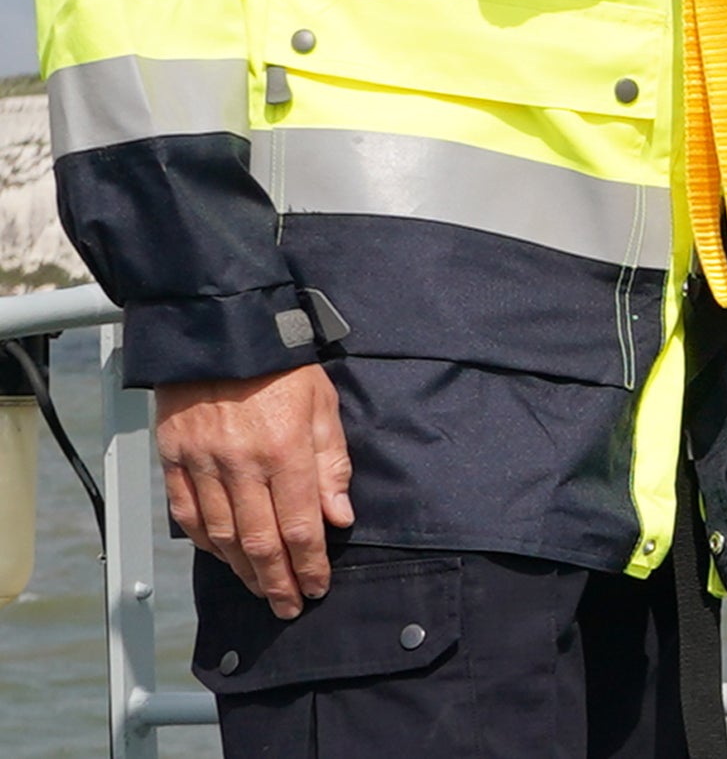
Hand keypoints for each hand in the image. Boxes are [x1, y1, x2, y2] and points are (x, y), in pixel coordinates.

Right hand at [153, 365, 354, 617]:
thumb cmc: (281, 366)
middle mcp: (241, 464)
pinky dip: (204, 543)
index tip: (318, 587)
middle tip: (289, 606)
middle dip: (277, 581)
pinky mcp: (174, 459)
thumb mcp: (323, 405)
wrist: (220, 332)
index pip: (300, 526)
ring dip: (242, 570)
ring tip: (261, 589)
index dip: (310, 565)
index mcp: (284, 450)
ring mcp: (202, 464)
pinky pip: (187, 514)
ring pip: (221, 536)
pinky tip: (222, 557)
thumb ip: (332, 464)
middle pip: (259, 541)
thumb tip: (339, 518)